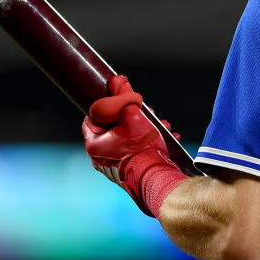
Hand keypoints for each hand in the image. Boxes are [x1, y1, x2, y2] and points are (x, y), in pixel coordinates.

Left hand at [82, 75, 182, 215]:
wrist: (158, 179)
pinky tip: (166, 138)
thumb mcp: (134, 116)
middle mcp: (101, 158)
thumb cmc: (143, 150)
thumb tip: (117, 80)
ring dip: (146, 129)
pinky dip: (150, 144)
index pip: (94, 117)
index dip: (109, 105)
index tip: (123, 101)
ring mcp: (115, 168)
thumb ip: (124, 97)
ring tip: (162, 126)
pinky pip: (137, 153)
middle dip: (134, 117)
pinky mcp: (130, 174)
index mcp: (94, 145)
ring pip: (129, 140)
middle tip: (148, 113)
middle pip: (114, 128)